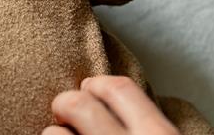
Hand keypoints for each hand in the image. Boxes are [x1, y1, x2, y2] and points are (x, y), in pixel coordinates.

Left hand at [42, 76, 177, 134]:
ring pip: (54, 134)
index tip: (89, 87)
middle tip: (63, 110)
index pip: (119, 88)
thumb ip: (151, 126)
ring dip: (54, 132)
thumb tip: (116, 108)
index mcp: (159, 134)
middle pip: (79, 104)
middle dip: (66, 101)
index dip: (98, 84)